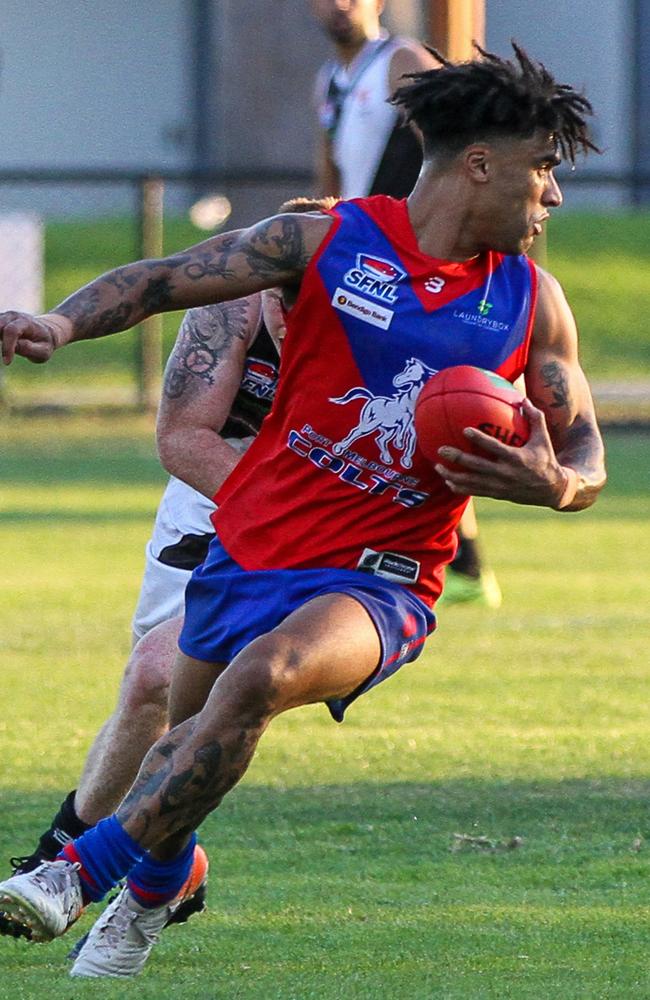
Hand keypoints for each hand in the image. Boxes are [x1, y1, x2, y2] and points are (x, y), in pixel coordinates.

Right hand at [0, 312, 69, 364]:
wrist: (44, 331)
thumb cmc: (44, 343)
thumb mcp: (44, 350)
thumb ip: (30, 348)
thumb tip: (15, 346)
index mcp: (26, 322)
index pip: (12, 331)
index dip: (7, 347)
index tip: (7, 362)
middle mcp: (13, 316)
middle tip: (4, 356)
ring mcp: (5, 317)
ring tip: (5, 352)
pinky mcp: (0, 320)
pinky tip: (2, 343)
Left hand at [434, 400, 566, 507]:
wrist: (552, 490)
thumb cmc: (546, 459)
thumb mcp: (544, 438)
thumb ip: (535, 418)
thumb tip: (522, 399)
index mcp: (517, 458)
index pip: (494, 448)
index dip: (480, 439)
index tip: (464, 429)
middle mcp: (505, 473)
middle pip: (476, 466)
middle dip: (457, 458)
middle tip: (441, 449)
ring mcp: (499, 486)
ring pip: (471, 482)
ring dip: (452, 475)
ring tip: (437, 467)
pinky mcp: (496, 494)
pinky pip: (475, 491)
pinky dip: (460, 487)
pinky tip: (448, 482)